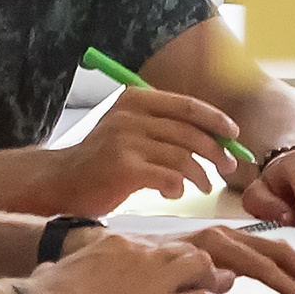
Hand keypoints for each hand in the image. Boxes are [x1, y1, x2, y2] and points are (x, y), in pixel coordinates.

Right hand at [17, 220, 294, 293]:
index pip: (238, 242)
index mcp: (173, 241)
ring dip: (280, 283)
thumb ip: (181, 278)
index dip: (276, 257)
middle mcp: (177, 249)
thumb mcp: (136, 272)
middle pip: (250, 246)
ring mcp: (169, 272)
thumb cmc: (83, 289)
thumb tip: (221, 289)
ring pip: (238, 263)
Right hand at [55, 84, 242, 212]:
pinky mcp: (124, 168)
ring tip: (203, 186)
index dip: (216, 120)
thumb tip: (213, 136)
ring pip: (183, 156)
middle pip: (190, 132)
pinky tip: (175, 193)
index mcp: (136, 100)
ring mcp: (126, 140)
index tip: (233, 135)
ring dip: (200, 174)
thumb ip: (163, 128)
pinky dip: (178, 187)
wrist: (61, 181)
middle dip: (216, 151)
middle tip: (227, 169)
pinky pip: (168, 177)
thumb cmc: (101, 161)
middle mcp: (131, 116)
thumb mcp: (129, 131)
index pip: (187, 105)